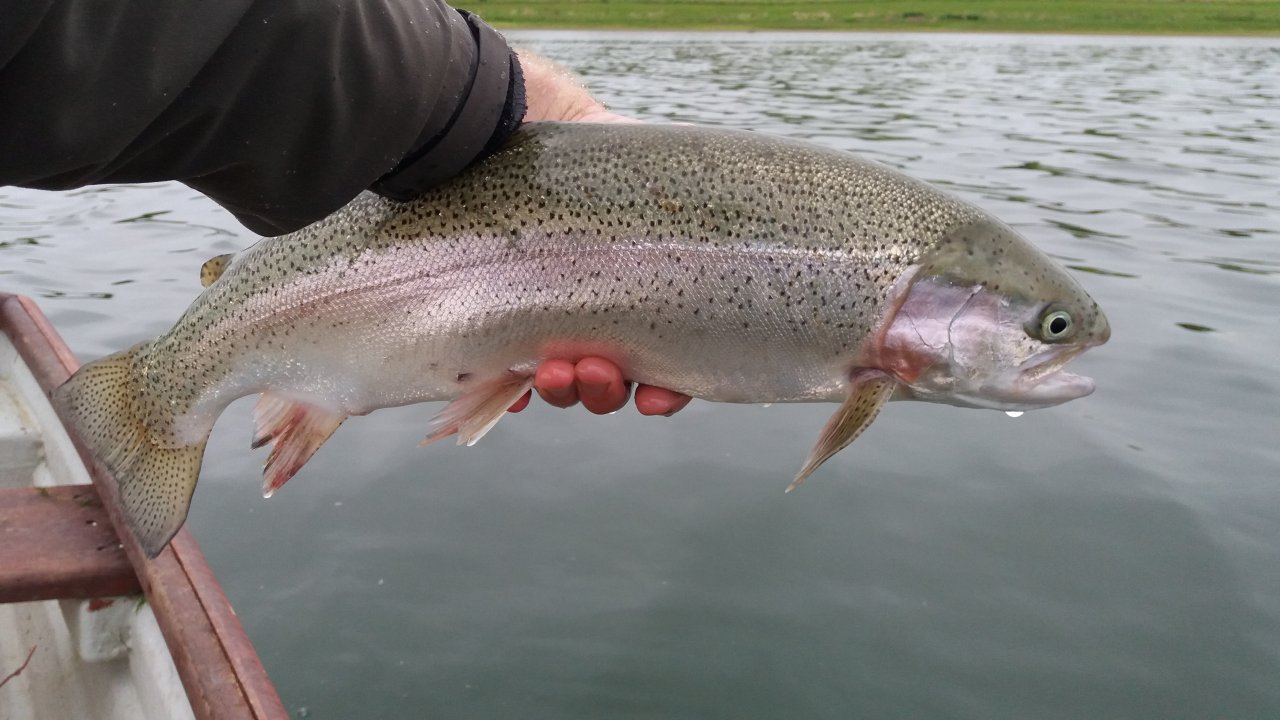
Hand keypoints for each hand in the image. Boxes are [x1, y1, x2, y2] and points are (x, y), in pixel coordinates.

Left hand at [509, 52, 691, 417]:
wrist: (506, 119)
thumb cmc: (587, 153)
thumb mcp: (656, 180)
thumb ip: (696, 216)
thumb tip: (761, 245)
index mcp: (644, 290)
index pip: (665, 358)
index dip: (667, 389)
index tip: (656, 398)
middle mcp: (599, 306)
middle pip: (614, 378)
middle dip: (607, 390)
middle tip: (595, 372)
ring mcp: (547, 311)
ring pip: (563, 379)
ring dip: (566, 390)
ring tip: (554, 370)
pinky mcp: (493, 309)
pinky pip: (503, 370)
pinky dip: (511, 388)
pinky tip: (516, 387)